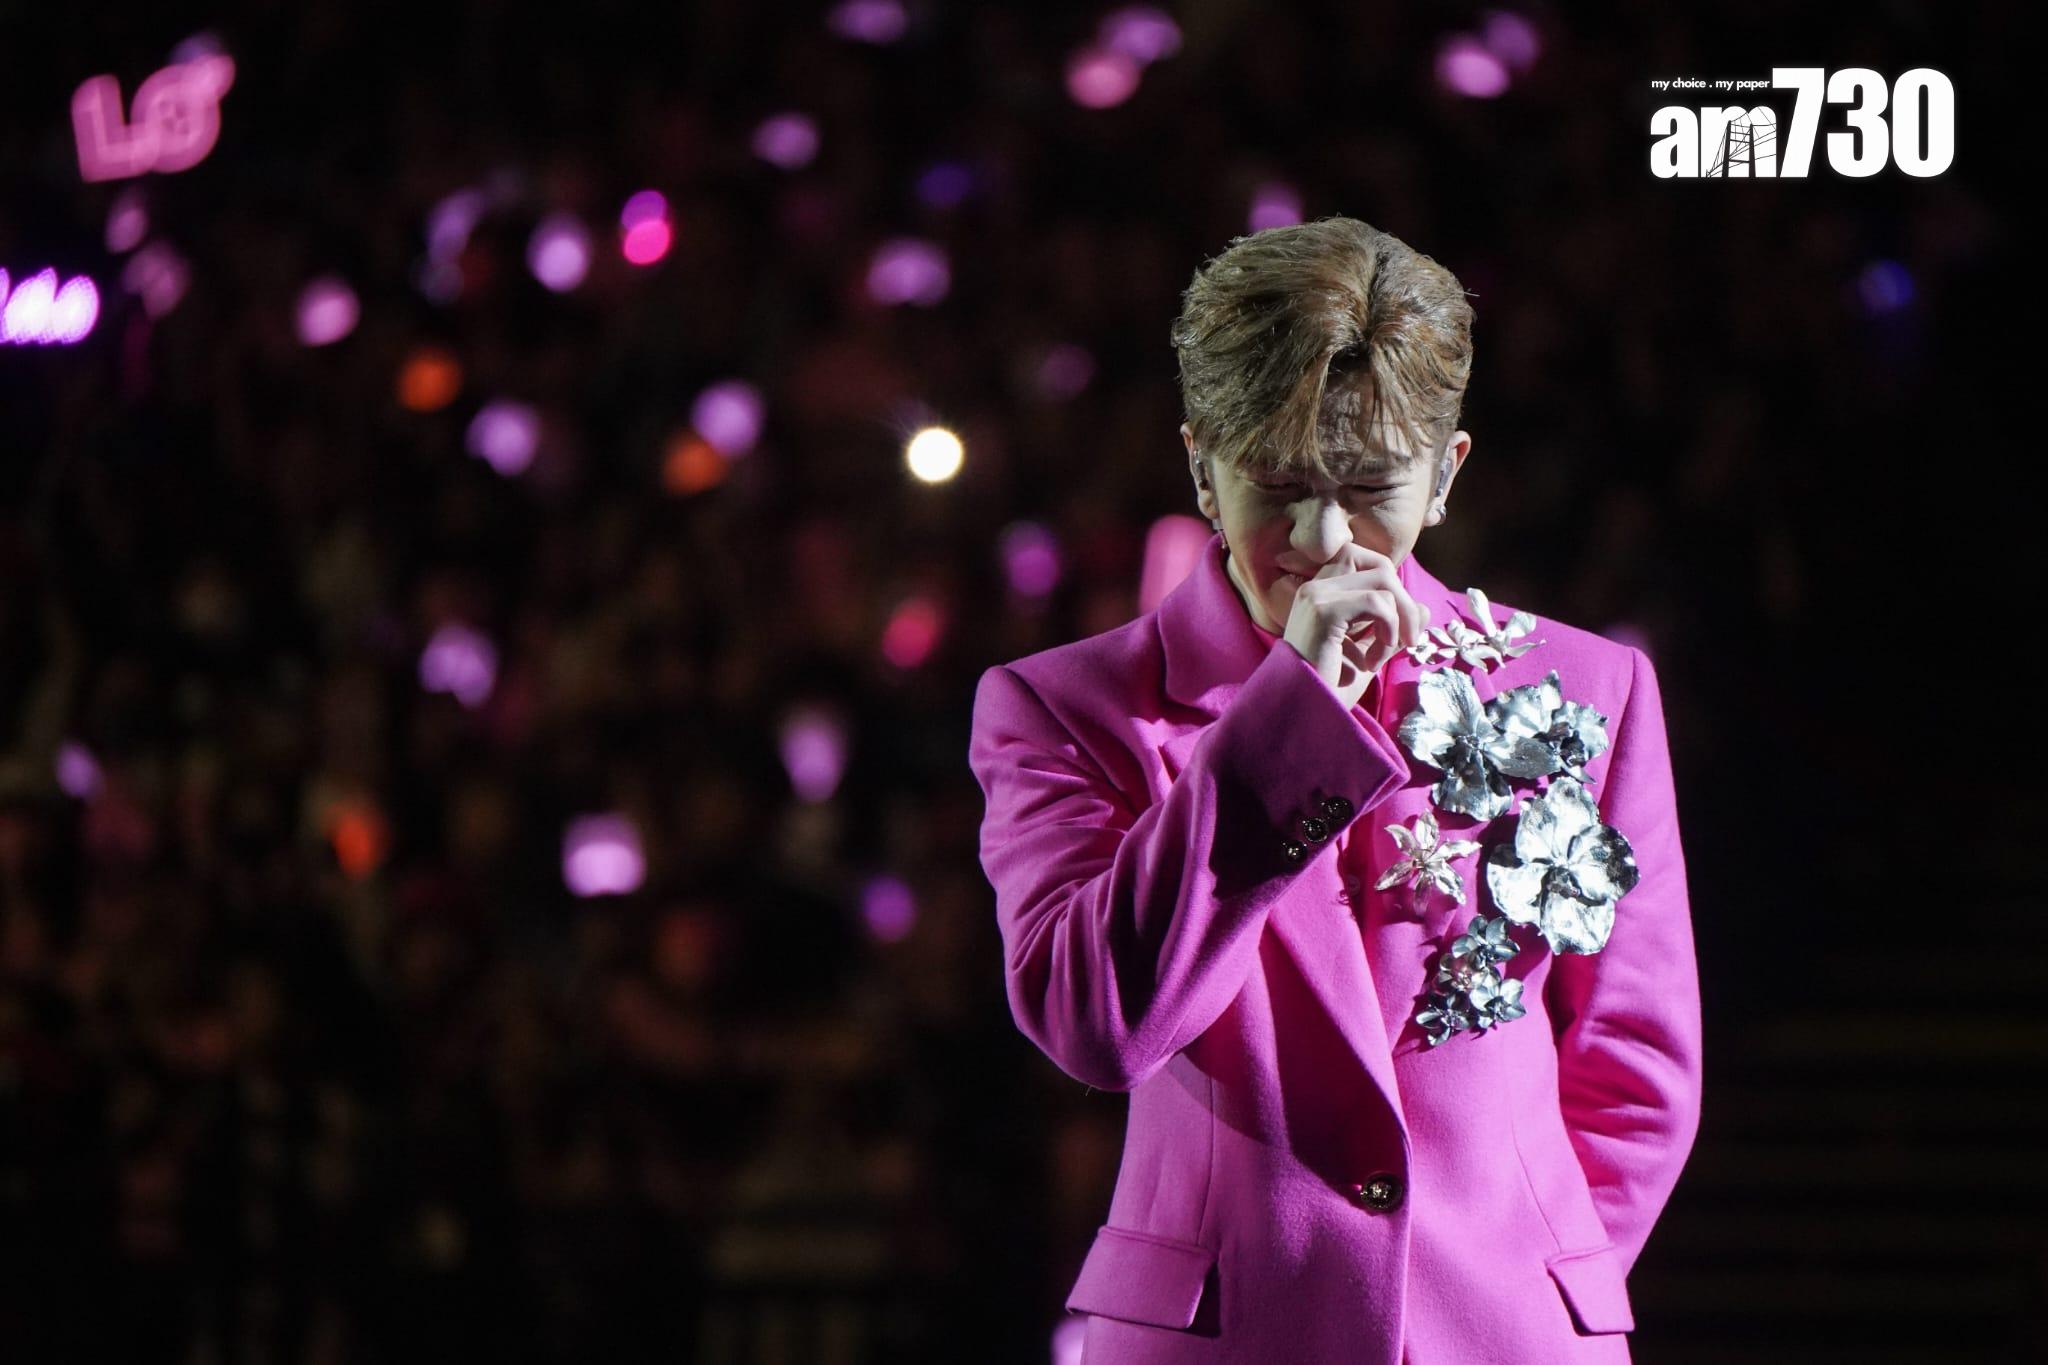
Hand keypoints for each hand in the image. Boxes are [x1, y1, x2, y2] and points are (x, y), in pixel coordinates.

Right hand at [1281, 543, 1429, 708]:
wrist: (1305, 712)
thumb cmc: (1330, 687)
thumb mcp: (1370, 653)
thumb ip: (1392, 627)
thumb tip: (1424, 608)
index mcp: (1322, 592)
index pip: (1368, 562)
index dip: (1392, 589)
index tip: (1398, 629)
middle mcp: (1316, 586)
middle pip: (1380, 565)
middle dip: (1405, 601)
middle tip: (1408, 640)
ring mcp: (1317, 595)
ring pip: (1383, 581)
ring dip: (1397, 621)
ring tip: (1379, 657)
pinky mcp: (1323, 611)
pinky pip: (1377, 602)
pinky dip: (1388, 629)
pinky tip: (1372, 661)